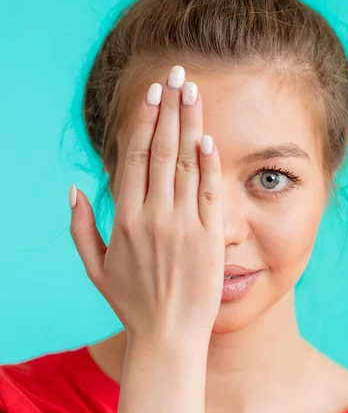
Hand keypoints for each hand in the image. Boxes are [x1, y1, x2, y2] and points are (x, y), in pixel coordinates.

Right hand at [69, 65, 224, 344]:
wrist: (169, 336)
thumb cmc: (132, 302)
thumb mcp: (95, 266)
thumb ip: (80, 226)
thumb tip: (73, 186)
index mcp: (124, 219)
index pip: (133, 158)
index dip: (143, 122)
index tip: (151, 93)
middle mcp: (153, 216)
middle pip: (160, 151)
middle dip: (168, 109)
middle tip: (176, 76)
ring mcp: (183, 225)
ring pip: (185, 164)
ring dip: (189, 125)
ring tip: (192, 92)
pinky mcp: (208, 236)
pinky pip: (208, 192)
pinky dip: (208, 163)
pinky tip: (209, 137)